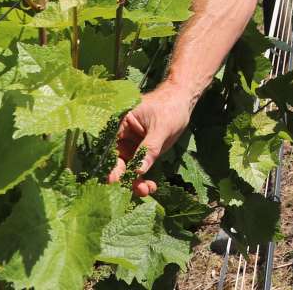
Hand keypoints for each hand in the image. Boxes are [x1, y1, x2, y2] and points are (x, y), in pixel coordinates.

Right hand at [107, 83, 196, 197]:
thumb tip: (137, 170)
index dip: (109, 165)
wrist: (182, 101)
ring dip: (135, 182)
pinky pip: (137, 168)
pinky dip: (142, 178)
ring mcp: (129, 145)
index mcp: (120, 123)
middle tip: (138, 190)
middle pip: (116, 161)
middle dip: (125, 178)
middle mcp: (120, 136)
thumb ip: (149, 148)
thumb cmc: (170, 107)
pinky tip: (151, 186)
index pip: (109, 147)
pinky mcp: (139, 151)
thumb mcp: (161, 127)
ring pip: (126, 168)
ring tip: (148, 190)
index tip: (113, 181)